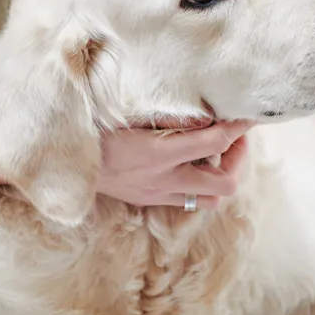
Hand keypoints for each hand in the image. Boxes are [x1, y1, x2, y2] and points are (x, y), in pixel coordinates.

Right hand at [96, 119, 252, 209]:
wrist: (64, 160)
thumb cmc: (95, 126)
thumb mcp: (132, 113)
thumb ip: (173, 116)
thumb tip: (208, 114)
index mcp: (160, 153)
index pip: (215, 142)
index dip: (238, 128)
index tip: (250, 116)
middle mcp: (164, 179)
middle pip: (225, 183)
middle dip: (238, 159)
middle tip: (234, 136)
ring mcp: (157, 194)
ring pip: (210, 199)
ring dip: (221, 176)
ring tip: (217, 153)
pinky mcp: (149, 201)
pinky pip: (188, 200)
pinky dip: (199, 183)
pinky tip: (191, 164)